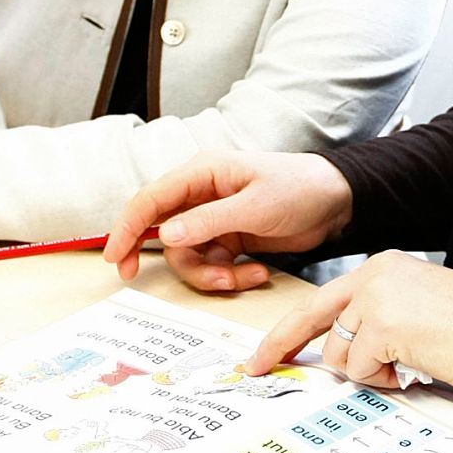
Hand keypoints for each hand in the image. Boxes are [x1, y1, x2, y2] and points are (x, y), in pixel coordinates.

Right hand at [104, 150, 354, 292]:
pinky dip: (231, 276)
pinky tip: (258, 273)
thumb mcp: (254, 205)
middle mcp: (201, 195)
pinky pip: (213, 264)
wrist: (338, 202)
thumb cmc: (299, 188)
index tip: (114, 257)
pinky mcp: (230, 238)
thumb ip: (208, 221)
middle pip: (163, 232)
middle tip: (148, 279)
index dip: (127, 228)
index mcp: (202, 173)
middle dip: (170, 260)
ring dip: (211, 274)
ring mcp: (215, 219)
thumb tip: (166, 236)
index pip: (151, 200)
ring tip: (241, 277)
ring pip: (189, 255)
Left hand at [246, 251, 452, 393]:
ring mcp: (377, 297)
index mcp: (384, 268)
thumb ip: (377, 324)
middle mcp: (376, 274)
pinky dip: (384, 380)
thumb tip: (340, 356)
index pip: (323, 299)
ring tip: (409, 365)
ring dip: (368, 372)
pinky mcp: (383, 324)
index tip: (264, 351)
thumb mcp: (417, 313)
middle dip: (281, 345)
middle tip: (254, 368)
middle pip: (311, 317)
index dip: (290, 329)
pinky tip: (416, 369)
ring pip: (338, 353)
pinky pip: (360, 369)